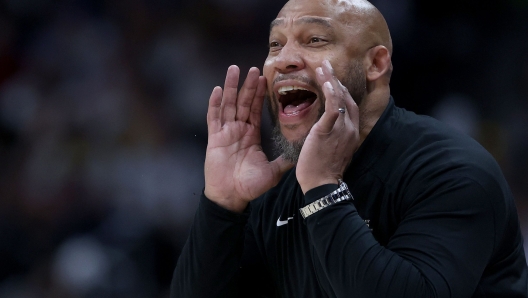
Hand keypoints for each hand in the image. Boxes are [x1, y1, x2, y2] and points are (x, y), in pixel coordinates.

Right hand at [204, 66, 293, 211]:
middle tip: (253, 68)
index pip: (255, 109)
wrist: (232, 196)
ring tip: (234, 69)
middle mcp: (238, 130)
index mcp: (251, 134)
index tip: (263, 78)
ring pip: (228, 104)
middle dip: (247, 85)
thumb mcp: (273, 171)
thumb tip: (303, 153)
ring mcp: (225, 133)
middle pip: (242, 102)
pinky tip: (217, 89)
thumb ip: (285, 160)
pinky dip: (215, 103)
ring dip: (230, 87)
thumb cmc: (250, 186)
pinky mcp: (214, 138)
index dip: (259, 94)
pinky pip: (213, 117)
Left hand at [296, 60, 359, 192]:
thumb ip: (332, 135)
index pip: (348, 105)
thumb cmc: (323, 170)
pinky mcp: (328, 131)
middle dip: (336, 79)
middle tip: (326, 65)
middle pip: (346, 97)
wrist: (322, 185)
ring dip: (331, 80)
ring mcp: (341, 129)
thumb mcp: (332, 149)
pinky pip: (332, 108)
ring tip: (322, 66)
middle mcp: (350, 128)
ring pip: (339, 98)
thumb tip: (324, 126)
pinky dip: (330, 93)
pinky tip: (326, 81)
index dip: (341, 90)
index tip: (332, 79)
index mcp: (351, 132)